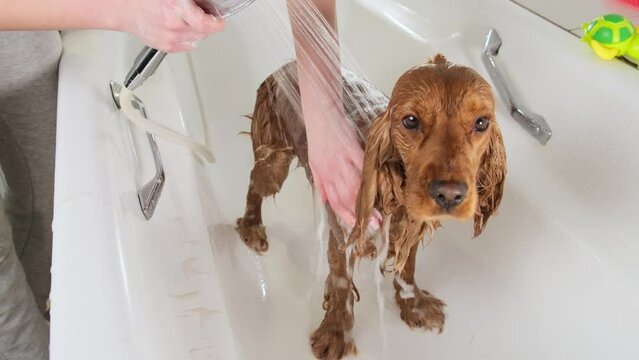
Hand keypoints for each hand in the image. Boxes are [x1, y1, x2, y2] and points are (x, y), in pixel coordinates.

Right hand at [119, 0, 224, 51]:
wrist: (125, 8)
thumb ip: (192, 0)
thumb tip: (206, 4)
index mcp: (175, 8)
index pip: (205, 24)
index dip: (216, 23)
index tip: (220, 21)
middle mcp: (173, 25)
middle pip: (203, 32)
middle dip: (205, 23)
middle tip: (201, 14)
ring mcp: (169, 38)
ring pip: (197, 40)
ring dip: (197, 31)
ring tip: (188, 19)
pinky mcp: (166, 46)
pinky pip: (187, 45)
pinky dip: (188, 38)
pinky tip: (180, 27)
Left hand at [304, 100, 380, 230]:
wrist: (320, 112)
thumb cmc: (319, 136)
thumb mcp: (313, 162)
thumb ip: (321, 182)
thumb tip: (324, 201)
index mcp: (323, 175)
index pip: (334, 201)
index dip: (345, 215)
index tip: (357, 226)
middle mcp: (331, 170)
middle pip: (346, 197)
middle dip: (359, 214)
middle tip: (373, 226)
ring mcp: (341, 160)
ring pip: (354, 186)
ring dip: (367, 201)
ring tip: (379, 214)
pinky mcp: (351, 147)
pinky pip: (361, 166)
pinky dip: (369, 177)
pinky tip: (379, 187)